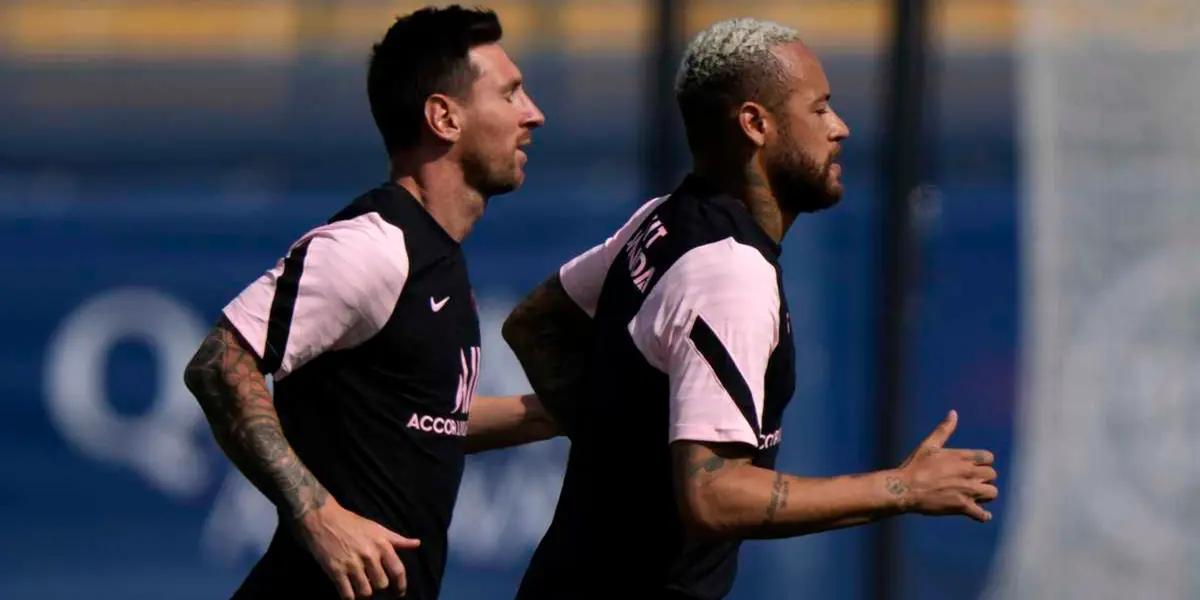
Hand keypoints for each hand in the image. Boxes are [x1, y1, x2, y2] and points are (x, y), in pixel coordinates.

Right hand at [294, 498, 420, 598]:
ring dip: (363, 592)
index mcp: (382, 544)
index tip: (399, 592)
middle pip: (381, 584)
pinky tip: (348, 592)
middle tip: (372, 583)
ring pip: (365, 592)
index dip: (401, 585)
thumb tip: (417, 544)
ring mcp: (352, 564)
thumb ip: (397, 539)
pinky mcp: (335, 570)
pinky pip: (347, 594)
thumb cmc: (352, 523)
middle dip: (378, 586)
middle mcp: (369, 555)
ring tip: (360, 587)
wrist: (323, 518)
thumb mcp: (377, 528)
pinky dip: (349, 597)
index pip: (398, 570)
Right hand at [891, 410, 997, 521]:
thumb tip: (953, 413)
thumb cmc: (914, 466)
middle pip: (992, 475)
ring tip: (975, 495)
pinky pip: (982, 514)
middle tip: (972, 482)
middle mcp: (969, 473)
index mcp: (962, 457)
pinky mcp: (963, 506)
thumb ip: (944, 429)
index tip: (973, 466)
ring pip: (992, 493)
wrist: (905, 488)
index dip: (983, 462)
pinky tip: (980, 514)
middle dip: (984, 478)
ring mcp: (967, 490)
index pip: (988, 458)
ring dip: (985, 494)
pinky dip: (983, 515)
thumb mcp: (929, 444)